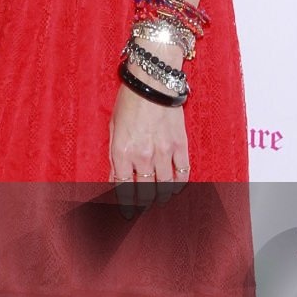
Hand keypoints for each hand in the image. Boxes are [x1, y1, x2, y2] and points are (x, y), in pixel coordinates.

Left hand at [108, 80, 187, 211]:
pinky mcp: (180, 145)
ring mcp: (163, 152)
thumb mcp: (113, 127)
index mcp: (122, 152)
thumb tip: (114, 179)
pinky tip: (177, 187)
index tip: (127, 214)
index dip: (126, 204)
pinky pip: (183, 171)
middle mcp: (142, 156)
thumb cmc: (129, 101)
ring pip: (164, 186)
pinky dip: (180, 183)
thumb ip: (114, 155)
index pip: (123, 188)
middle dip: (143, 204)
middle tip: (143, 210)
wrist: (152, 82)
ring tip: (159, 200)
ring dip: (161, 196)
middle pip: (144, 191)